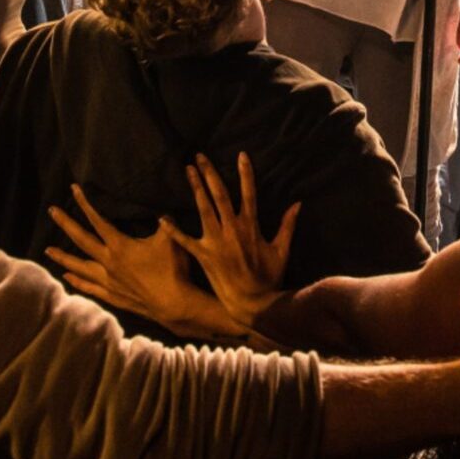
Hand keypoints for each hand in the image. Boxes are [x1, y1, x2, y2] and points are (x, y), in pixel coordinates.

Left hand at [47, 185, 239, 339]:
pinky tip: (67, 277)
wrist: (173, 303)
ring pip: (80, 266)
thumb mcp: (169, 238)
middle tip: (52, 211)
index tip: (74, 189)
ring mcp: (108, 280)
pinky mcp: (113, 295)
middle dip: (66, 223)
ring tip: (48, 250)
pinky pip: (90, 287)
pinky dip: (77, 281)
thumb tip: (161, 209)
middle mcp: (108, 262)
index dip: (85, 203)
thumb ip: (163, 221)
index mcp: (119, 245)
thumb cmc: (171, 269)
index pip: (97, 220)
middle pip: (81, 240)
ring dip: (63, 257)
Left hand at [171, 153, 297, 328]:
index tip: (241, 155)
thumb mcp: (281, 249)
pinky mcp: (203, 255)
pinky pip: (185, 241)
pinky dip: (173, 230)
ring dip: (195, 188)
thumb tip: (298, 203)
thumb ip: (287, 225)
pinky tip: (161, 218)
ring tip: (187, 170)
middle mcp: (231, 230)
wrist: (252, 303)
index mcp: (250, 226)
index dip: (245, 173)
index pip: (249, 193)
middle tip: (200, 156)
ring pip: (203, 209)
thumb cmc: (268, 277)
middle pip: (219, 195)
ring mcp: (216, 242)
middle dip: (210, 173)